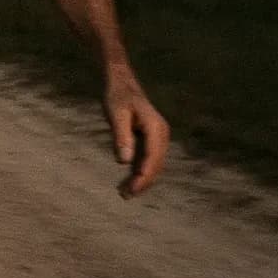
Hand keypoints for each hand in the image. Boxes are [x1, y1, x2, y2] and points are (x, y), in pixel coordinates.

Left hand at [104, 74, 169, 198]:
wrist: (121, 82)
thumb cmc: (117, 96)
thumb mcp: (116, 114)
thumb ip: (121, 137)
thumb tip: (124, 162)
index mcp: (156, 128)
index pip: (153, 158)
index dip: (144, 176)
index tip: (132, 190)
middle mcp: (161, 134)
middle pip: (156, 164)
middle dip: (143, 182)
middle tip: (125, 196)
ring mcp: (158, 137)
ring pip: (153, 164)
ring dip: (141, 179)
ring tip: (124, 194)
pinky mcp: (150, 139)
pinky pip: (148, 159)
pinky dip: (139, 171)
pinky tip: (126, 183)